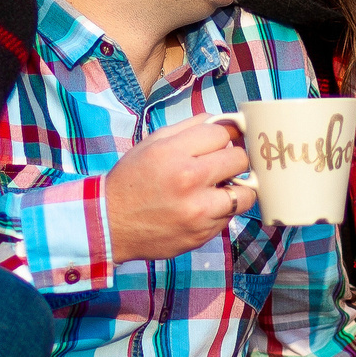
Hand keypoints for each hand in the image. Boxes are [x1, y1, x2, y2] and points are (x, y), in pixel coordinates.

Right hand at [105, 115, 255, 262]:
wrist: (110, 223)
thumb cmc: (132, 179)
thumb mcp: (152, 143)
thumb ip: (190, 128)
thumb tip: (226, 122)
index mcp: (174, 153)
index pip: (223, 133)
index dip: (224, 135)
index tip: (221, 141)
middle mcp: (188, 180)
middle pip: (240, 159)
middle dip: (233, 158)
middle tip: (222, 164)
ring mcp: (198, 212)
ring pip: (246, 193)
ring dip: (237, 188)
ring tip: (221, 188)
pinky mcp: (201, 234)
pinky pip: (229, 217)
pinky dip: (221, 210)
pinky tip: (203, 207)